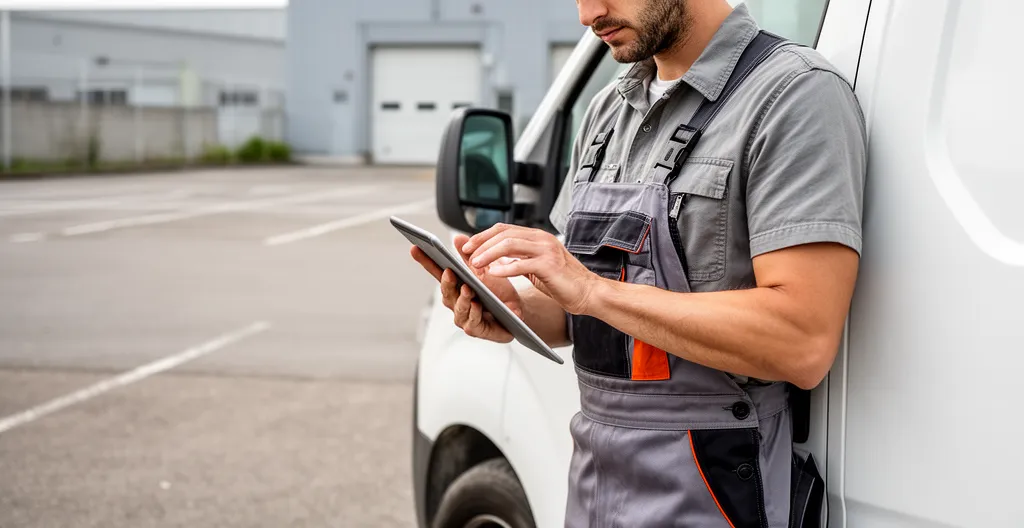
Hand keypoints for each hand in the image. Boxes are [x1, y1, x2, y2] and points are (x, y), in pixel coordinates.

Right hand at [410, 234, 522, 342]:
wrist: (517, 310)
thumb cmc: (498, 291)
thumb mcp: (485, 270)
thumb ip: (470, 256)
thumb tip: (457, 237)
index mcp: (454, 285)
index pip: (436, 271)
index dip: (425, 260)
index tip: (415, 247)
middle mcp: (454, 301)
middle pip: (446, 291)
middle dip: (446, 282)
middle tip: (449, 271)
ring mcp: (463, 316)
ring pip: (458, 307)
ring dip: (462, 298)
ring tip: (467, 289)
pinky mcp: (475, 329)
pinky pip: (472, 322)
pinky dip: (474, 313)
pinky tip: (477, 304)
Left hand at [462, 223, 600, 314]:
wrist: (587, 292)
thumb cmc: (562, 282)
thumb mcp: (535, 265)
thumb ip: (517, 258)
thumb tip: (494, 258)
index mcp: (537, 237)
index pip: (503, 229)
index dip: (482, 236)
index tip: (468, 246)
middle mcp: (541, 239)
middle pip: (503, 233)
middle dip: (481, 243)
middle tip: (467, 254)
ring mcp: (546, 250)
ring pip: (509, 244)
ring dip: (488, 254)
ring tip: (475, 264)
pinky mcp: (549, 265)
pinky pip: (521, 264)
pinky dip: (504, 268)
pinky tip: (493, 274)